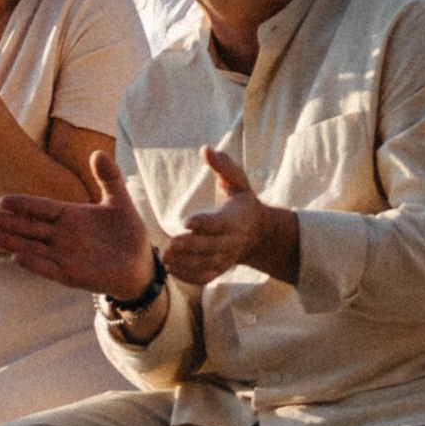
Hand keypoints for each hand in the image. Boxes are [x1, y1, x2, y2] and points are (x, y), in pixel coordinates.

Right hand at [0, 154, 162, 300]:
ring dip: (13, 242)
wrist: (141, 263)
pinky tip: (17, 257)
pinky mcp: (71, 274)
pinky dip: (34, 263)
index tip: (2, 200)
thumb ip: (109, 177)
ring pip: (33, 247)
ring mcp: (65, 256)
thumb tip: (96, 152)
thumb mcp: (119, 200)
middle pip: (30, 227)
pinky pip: (48, 268)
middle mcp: (62, 236)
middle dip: (8, 223)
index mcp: (71, 216)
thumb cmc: (127, 231)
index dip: (23, 204)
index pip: (42, 208)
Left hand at [159, 147, 301, 289]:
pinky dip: (188, 276)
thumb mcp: (237, 181)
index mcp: (236, 218)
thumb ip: (223, 166)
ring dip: (186, 262)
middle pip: (212, 247)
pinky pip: (204, 276)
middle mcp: (232, 240)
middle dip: (191, 247)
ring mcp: (226, 257)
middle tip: (171, 244)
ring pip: (207, 264)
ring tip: (165, 256)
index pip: (220, 223)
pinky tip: (171, 268)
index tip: (188, 221)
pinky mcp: (219, 269)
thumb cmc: (242, 201)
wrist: (258, 233)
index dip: (205, 223)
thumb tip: (205, 149)